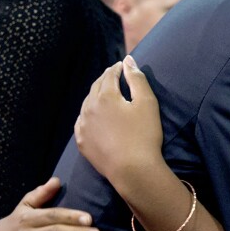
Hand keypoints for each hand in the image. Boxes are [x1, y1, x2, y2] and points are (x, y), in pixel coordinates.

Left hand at [75, 55, 165, 194]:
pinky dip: (89, 114)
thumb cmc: (145, 135)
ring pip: (87, 104)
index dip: (117, 69)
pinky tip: (94, 116)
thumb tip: (128, 60)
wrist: (133, 170)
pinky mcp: (82, 142)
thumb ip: (137, 78)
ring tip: (105, 94)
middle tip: (113, 76)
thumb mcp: (147, 103)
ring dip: (96, 96)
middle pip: (96, 87)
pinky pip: (82, 122)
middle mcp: (89, 107)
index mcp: (105, 96)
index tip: (122, 65)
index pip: (109, 75)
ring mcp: (83, 125)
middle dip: (105, 79)